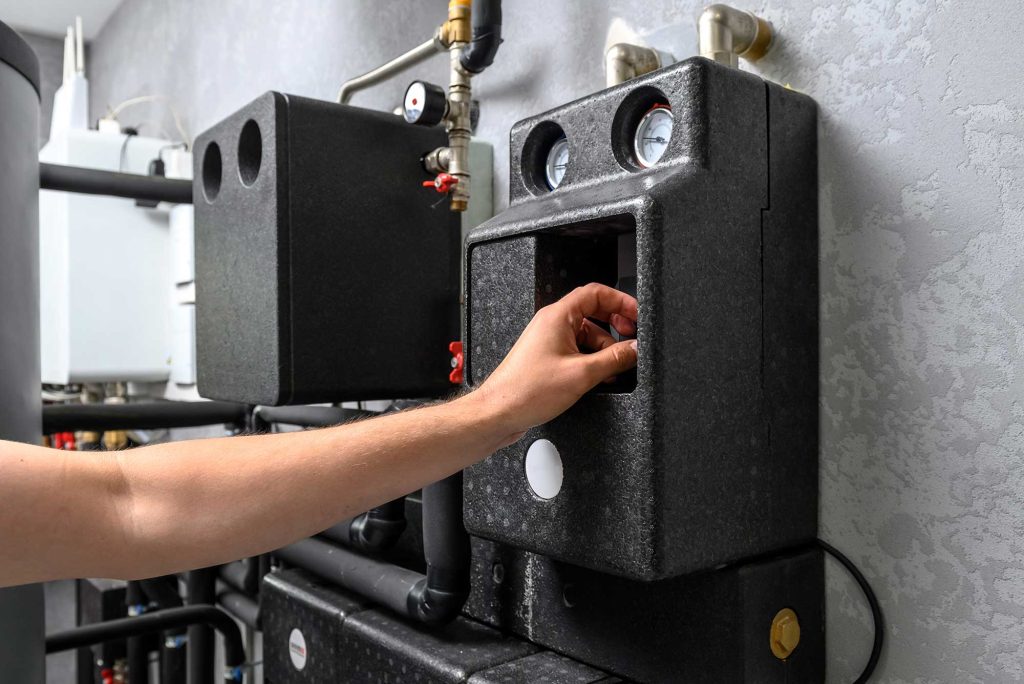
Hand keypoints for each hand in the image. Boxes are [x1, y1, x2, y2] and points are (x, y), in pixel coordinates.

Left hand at [471, 283, 637, 445]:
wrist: (499, 412)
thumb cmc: (526, 391)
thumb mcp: (581, 374)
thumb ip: (614, 359)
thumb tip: (636, 349)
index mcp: (558, 316)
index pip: (596, 293)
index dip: (621, 301)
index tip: (638, 315)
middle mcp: (552, 324)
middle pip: (594, 314)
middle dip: (616, 327)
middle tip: (633, 341)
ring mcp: (549, 341)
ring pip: (587, 336)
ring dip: (605, 349)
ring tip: (618, 367)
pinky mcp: (548, 359)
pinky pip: (577, 351)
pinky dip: (593, 361)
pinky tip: (602, 377)